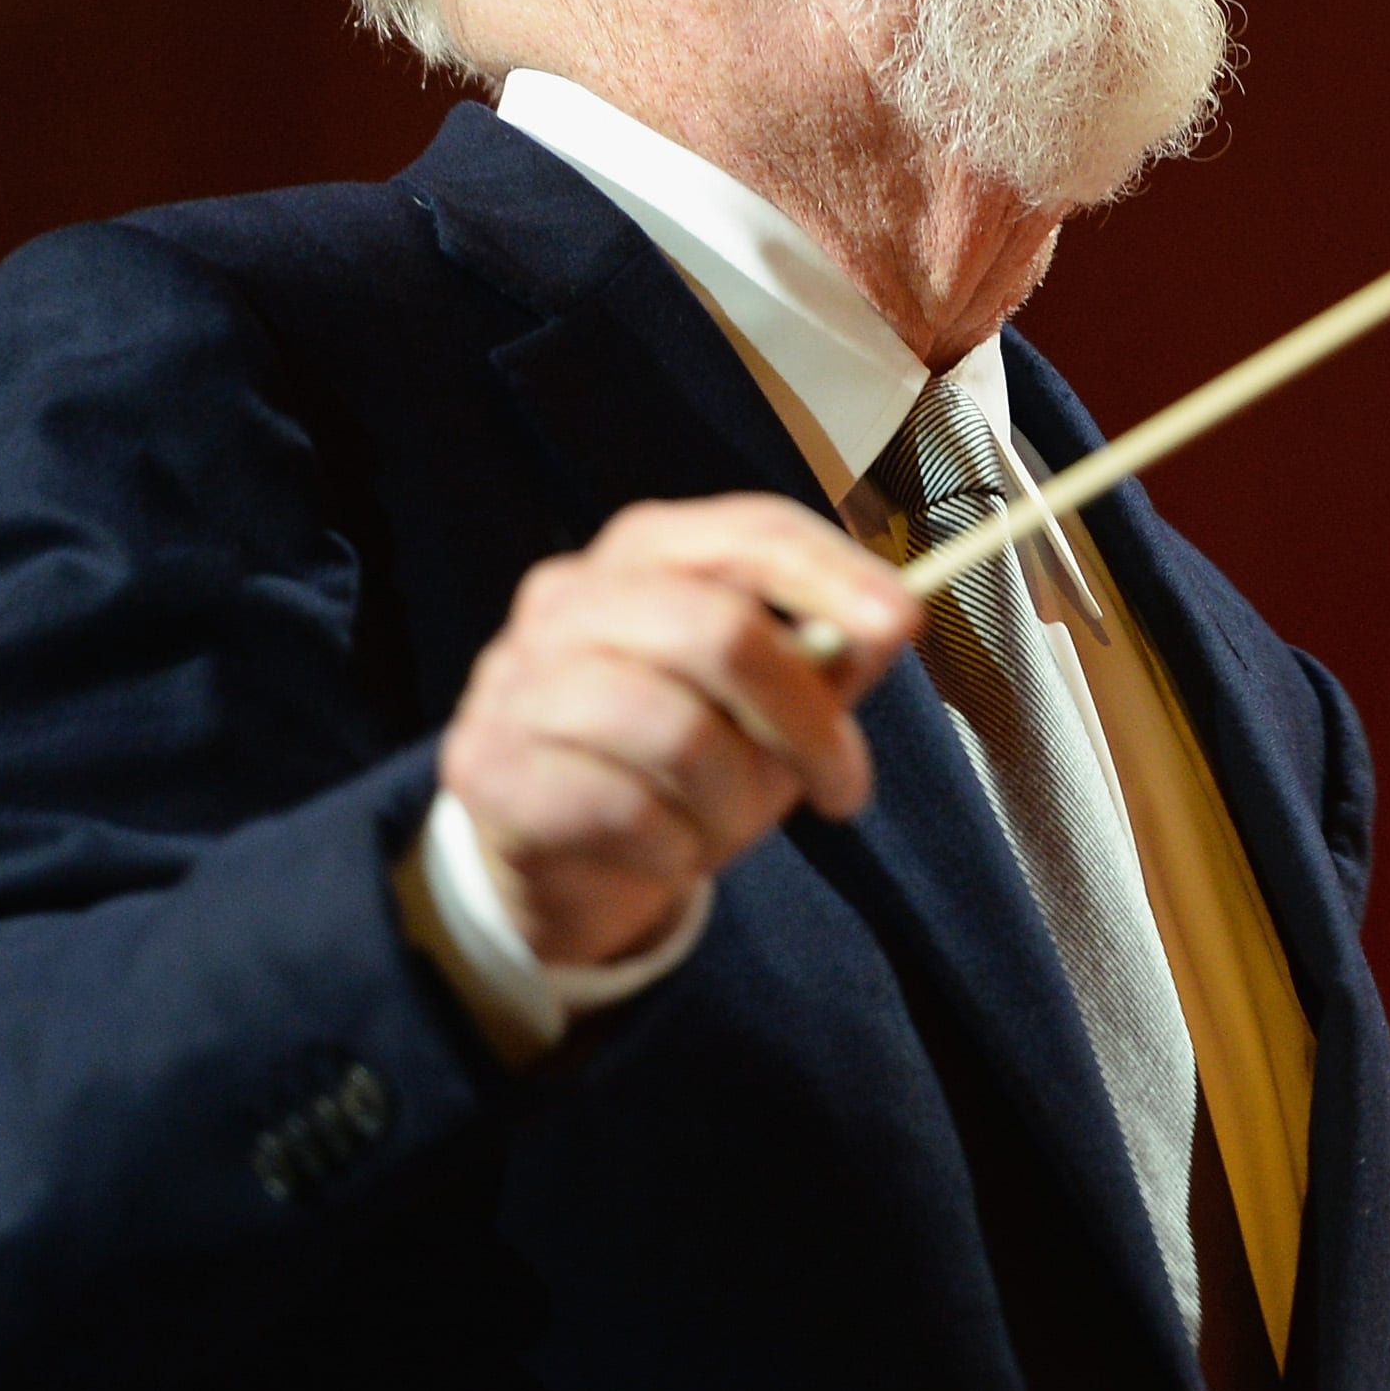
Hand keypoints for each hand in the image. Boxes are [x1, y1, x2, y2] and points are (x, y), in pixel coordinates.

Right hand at [438, 495, 920, 968]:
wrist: (556, 858)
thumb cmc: (676, 761)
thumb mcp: (764, 705)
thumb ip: (827, 658)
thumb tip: (893, 620)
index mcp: (644, 553)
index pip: (747, 532)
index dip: (832, 573)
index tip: (902, 621)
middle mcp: (569, 599)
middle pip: (718, 630)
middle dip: (804, 720)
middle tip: (844, 786)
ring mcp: (515, 680)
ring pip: (677, 734)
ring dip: (736, 803)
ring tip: (733, 827)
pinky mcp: (488, 767)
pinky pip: (624, 811)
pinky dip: (675, 849)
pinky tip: (667, 852)